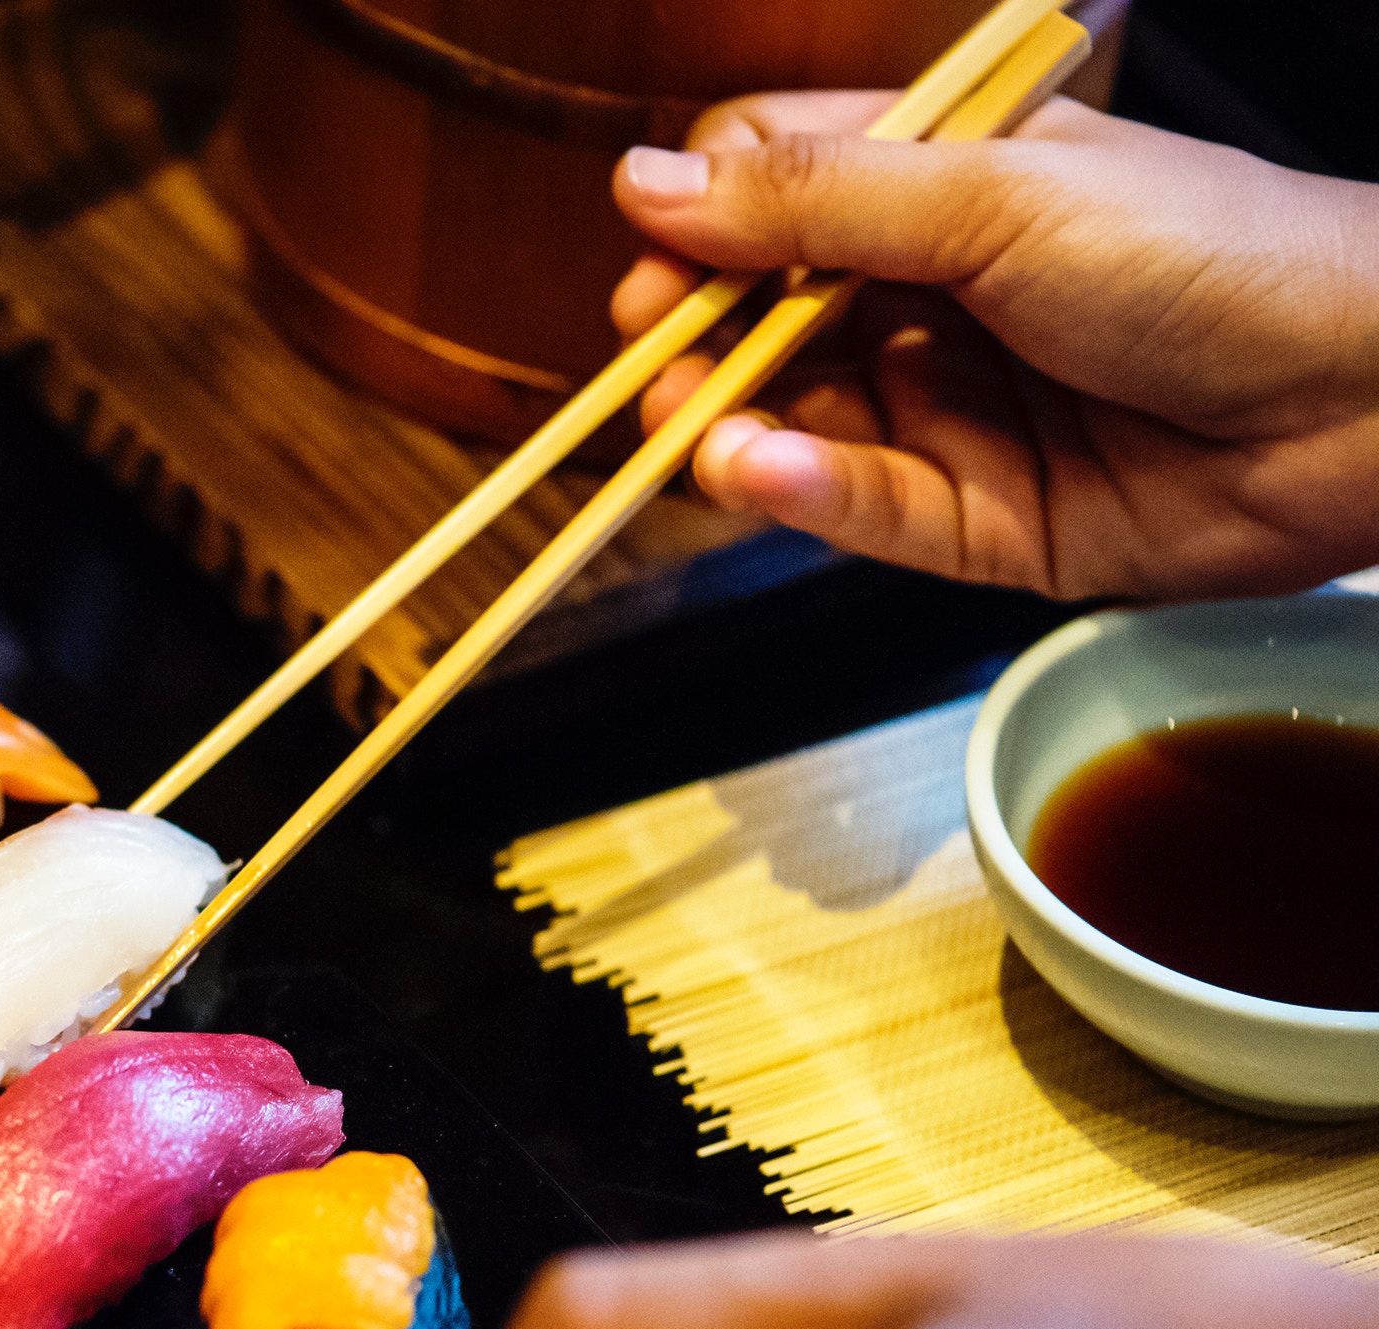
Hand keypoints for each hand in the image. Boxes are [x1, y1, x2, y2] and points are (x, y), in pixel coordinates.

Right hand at [607, 94, 1378, 600]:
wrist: (1372, 397)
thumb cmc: (1215, 257)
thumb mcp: (996, 196)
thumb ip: (816, 199)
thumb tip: (645, 183)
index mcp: (947, 185)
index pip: (779, 186)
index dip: (704, 221)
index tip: (657, 258)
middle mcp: (939, 297)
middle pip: (765, 318)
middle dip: (700, 342)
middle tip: (659, 361)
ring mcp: (958, 411)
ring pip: (800, 423)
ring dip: (733, 425)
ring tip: (697, 428)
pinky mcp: (981, 523)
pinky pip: (864, 510)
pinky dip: (801, 493)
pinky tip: (753, 471)